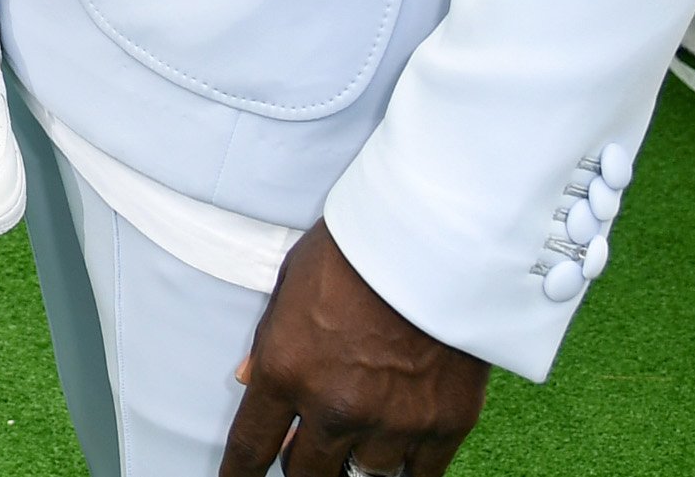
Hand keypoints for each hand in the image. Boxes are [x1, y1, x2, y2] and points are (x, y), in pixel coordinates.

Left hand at [221, 221, 491, 476]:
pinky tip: (397, 455)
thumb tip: (250, 382)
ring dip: (355, 463)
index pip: (252, 447)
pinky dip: (405, 469)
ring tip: (358, 439)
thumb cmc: (355, 252)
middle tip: (308, 454)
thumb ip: (270, 342)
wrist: (434, 240)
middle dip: (302, 468)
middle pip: (307, 474)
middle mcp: (335, 406)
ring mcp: (392, 421)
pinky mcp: (444, 424)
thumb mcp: (291, 285)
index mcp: (286, 370)